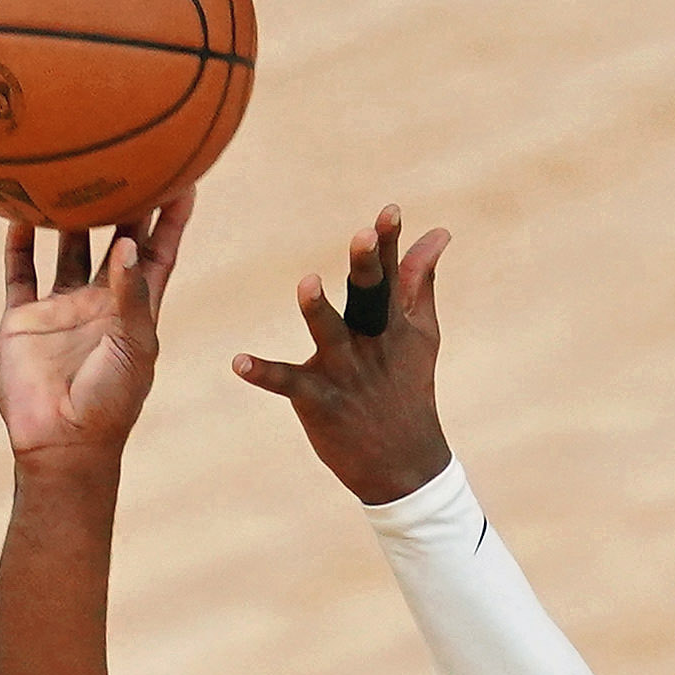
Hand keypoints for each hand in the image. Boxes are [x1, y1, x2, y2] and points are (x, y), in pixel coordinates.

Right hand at [0, 190, 192, 470]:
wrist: (62, 444)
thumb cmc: (112, 402)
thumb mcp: (135, 346)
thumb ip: (131, 294)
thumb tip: (124, 242)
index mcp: (137, 308)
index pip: (159, 250)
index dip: (172, 215)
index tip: (185, 172)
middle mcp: (100, 301)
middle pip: (113, 237)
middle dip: (122, 199)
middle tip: (127, 154)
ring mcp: (61, 308)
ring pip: (65, 246)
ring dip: (68, 213)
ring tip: (70, 168)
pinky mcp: (24, 320)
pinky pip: (20, 272)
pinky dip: (17, 242)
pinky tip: (18, 210)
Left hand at [234, 204, 453, 505]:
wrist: (403, 464)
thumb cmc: (409, 388)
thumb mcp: (421, 333)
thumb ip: (421, 280)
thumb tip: (436, 232)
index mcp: (392, 322)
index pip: (392, 275)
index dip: (389, 242)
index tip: (388, 211)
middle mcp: (370, 342)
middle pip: (369, 298)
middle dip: (368, 266)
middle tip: (363, 235)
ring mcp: (344, 370)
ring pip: (330, 334)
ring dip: (318, 309)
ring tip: (308, 282)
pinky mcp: (317, 399)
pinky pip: (286, 383)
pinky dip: (262, 373)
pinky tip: (238, 362)